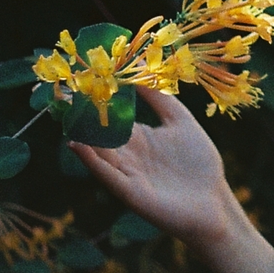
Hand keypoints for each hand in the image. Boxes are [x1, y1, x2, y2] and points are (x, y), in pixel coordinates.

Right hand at [70, 87, 273, 272]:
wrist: (214, 203)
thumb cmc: (200, 163)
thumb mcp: (181, 122)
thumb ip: (161, 99)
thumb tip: (139, 70)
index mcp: (138, 138)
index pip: (111, 116)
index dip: (97, 100)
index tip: (79, 80)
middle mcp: (127, 155)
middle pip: (98, 133)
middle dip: (80, 116)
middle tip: (59, 94)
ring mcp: (126, 173)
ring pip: (97, 150)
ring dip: (80, 134)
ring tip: (63, 114)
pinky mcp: (129, 191)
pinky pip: (106, 173)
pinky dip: (90, 159)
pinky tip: (77, 144)